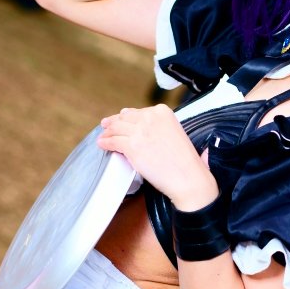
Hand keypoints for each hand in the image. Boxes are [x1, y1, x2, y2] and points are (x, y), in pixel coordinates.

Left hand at [98, 104, 218, 209]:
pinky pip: (113, 141)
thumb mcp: (174, 132)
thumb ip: (159, 126)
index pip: (138, 111)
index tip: (121, 119)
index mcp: (163, 112)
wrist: (187, 176)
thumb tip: (142, 127)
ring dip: (107, 132)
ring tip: (103, 135)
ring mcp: (140, 131)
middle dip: (114, 122)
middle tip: (106, 125)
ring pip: (116, 128)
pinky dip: (105, 142)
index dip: (127, 117)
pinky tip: (102, 144)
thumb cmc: (184, 160)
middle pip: (125, 118)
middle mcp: (150, 117)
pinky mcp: (131, 146)